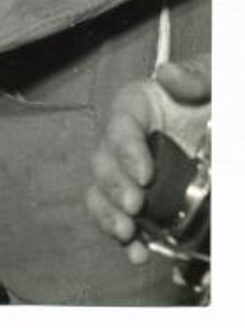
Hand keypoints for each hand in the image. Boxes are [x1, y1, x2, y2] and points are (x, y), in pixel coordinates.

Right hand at [86, 56, 210, 263]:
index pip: (120, 122)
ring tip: (126, 233)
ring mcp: (131, 173)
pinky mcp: (141, 201)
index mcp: (140, 106)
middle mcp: (128, 139)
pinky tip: (138, 253)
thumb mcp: (214, 83)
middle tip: (135, 206)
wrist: (225, 137)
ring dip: (108, 213)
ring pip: (101, 191)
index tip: (144, 175)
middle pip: (103, 159)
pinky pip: (120, 218)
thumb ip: (195, 76)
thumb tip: (167, 74)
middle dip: (113, 186)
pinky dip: (125, 238)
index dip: (126, 149)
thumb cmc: (215, 101)